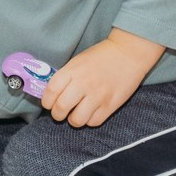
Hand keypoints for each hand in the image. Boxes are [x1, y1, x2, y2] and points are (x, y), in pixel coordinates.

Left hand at [37, 29, 164, 128]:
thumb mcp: (78, 61)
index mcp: (72, 70)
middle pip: (61, 108)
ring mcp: (98, 96)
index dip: (46, 102)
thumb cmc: (100, 57)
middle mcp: (83, 84)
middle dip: (57, 114)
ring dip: (73, 120)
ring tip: (76, 114)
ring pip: (76, 120)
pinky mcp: (111, 105)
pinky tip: (91, 112)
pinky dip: (89, 120)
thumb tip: (51, 94)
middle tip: (60, 112)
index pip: (51, 91)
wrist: (128, 53)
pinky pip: (93, 122)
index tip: (48, 103)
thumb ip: (65, 76)